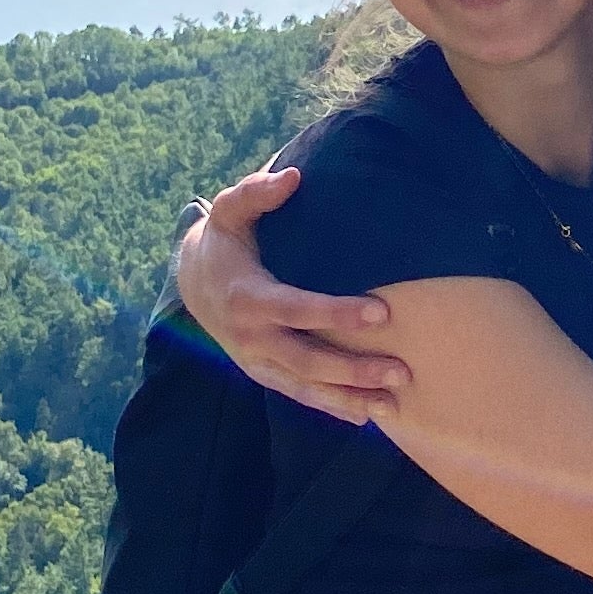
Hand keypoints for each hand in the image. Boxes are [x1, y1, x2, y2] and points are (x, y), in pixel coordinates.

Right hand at [173, 166, 411, 416]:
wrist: (191, 283)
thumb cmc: (223, 240)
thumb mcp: (230, 211)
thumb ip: (256, 193)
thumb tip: (293, 177)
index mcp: (247, 296)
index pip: (297, 309)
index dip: (337, 312)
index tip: (382, 311)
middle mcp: (250, 337)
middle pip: (307, 360)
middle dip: (354, 369)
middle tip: (401, 371)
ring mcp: (255, 361)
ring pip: (305, 387)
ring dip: (349, 398)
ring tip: (392, 407)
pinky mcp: (262, 373)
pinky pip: (298, 395)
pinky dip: (331, 408)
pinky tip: (365, 417)